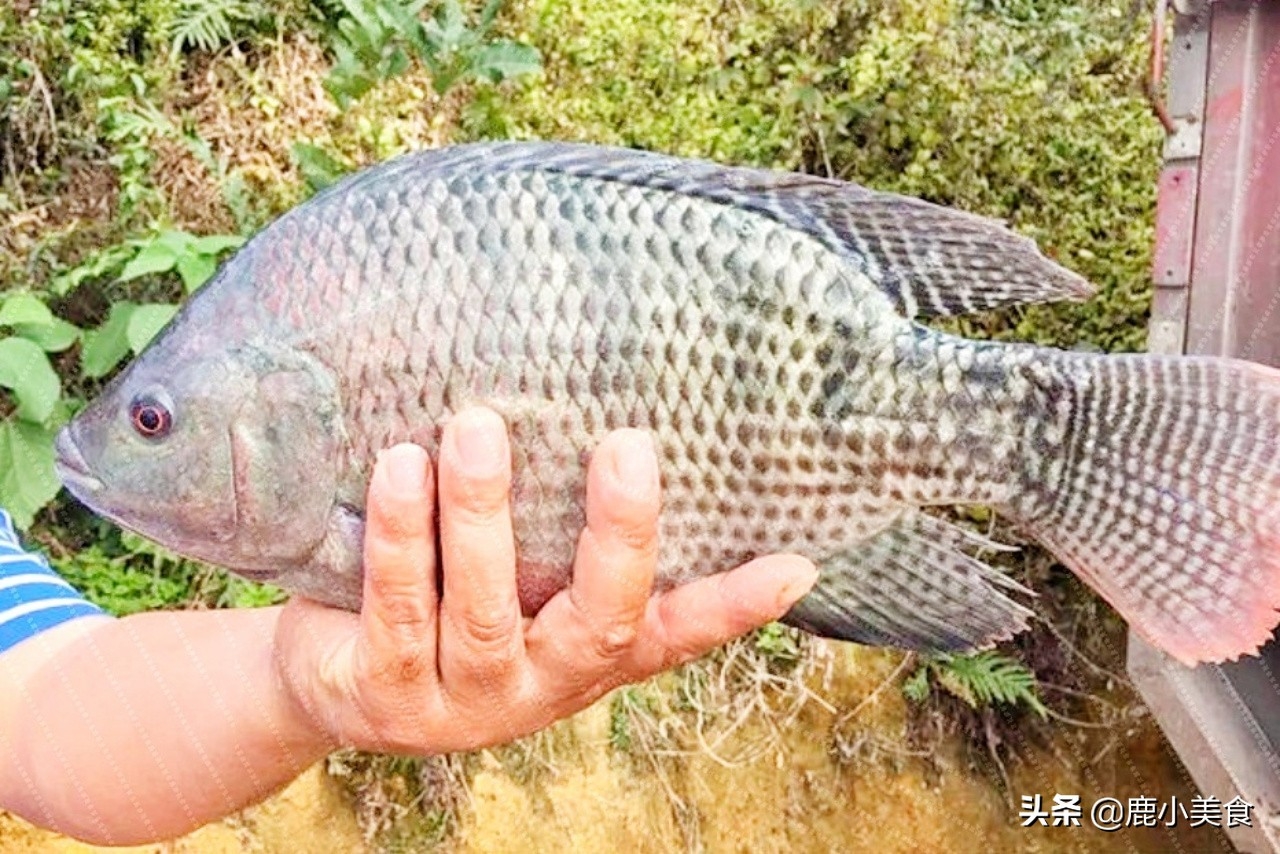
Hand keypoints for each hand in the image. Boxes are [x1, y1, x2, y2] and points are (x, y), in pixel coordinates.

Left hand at [273, 407, 817, 754]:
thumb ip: (563, 527)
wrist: (331, 673)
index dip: (735, 606)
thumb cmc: (440, 594)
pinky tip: (399, 466)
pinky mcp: (383, 694)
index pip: (673, 632)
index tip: (797, 564)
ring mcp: (464, 699)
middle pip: (596, 623)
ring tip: (475, 427)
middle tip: (627, 445)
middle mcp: (540, 683)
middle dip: (618, 536)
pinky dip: (401, 536)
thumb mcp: (517, 569)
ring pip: (482, 611)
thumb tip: (623, 413)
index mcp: (585, 653)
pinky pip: (396, 609)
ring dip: (482, 516)